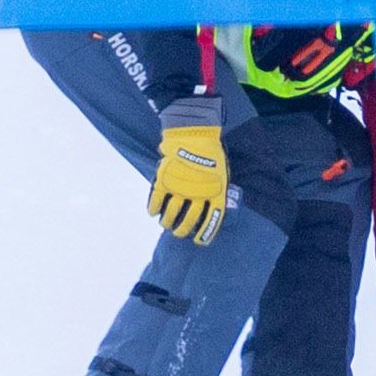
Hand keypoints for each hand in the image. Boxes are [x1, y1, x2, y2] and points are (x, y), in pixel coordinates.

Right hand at [148, 124, 228, 244]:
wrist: (194, 134)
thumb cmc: (211, 155)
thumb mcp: (221, 174)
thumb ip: (216, 192)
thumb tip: (211, 209)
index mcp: (215, 192)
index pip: (211, 219)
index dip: (205, 233)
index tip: (199, 241)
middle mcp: (198, 193)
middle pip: (189, 220)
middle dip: (182, 231)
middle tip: (178, 234)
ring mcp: (180, 187)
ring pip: (171, 214)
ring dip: (167, 223)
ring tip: (166, 225)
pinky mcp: (165, 180)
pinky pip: (156, 200)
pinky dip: (153, 209)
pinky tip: (153, 212)